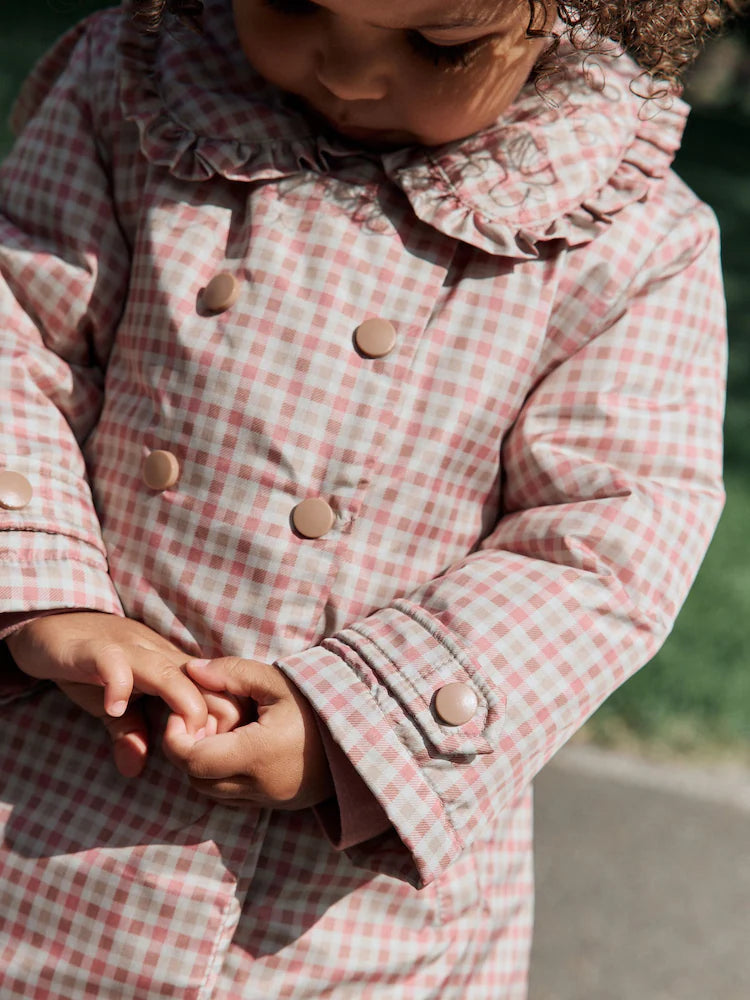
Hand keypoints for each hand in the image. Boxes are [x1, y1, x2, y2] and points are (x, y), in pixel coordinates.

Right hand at [7, 612, 206, 776]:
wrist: (48, 624)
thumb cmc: (90, 665)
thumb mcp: (114, 703)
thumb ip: (129, 731)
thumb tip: (133, 770)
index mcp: (169, 666)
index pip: (212, 689)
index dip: (221, 718)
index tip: (216, 751)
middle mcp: (155, 654)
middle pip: (199, 680)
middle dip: (210, 714)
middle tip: (203, 751)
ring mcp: (126, 648)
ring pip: (165, 669)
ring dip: (179, 699)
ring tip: (177, 737)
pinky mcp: (93, 648)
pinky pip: (112, 662)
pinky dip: (118, 684)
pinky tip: (114, 707)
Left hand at [162, 657, 333, 809]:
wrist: (364, 730)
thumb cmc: (319, 700)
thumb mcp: (276, 680)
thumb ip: (231, 673)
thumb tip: (191, 671)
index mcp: (259, 753)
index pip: (193, 760)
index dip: (177, 738)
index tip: (185, 713)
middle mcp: (262, 785)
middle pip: (197, 781)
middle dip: (188, 752)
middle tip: (203, 721)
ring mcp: (271, 799)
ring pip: (213, 793)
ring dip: (207, 766)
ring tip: (224, 733)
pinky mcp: (278, 804)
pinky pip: (234, 798)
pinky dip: (225, 777)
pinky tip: (240, 747)